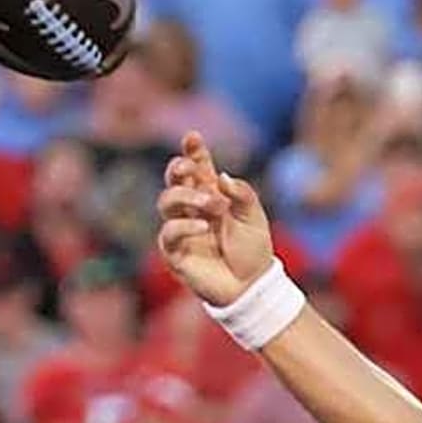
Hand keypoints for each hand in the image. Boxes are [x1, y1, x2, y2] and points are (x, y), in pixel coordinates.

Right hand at [156, 132, 274, 306]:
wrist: (251, 285)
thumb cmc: (252, 250)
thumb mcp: (255, 217)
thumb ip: (242, 194)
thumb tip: (221, 177)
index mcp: (212, 194)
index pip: (198, 167)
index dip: (193, 151)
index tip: (193, 137)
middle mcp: (193, 208)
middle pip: (174, 179)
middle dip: (178, 167)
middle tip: (191, 167)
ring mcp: (182, 228)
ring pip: (167, 201)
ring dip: (186, 196)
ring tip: (212, 204)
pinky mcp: (175, 251)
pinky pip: (169, 232)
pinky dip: (185, 225)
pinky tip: (203, 227)